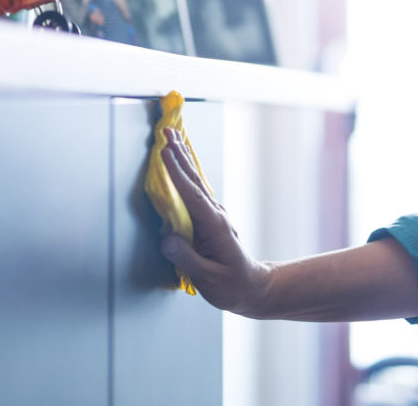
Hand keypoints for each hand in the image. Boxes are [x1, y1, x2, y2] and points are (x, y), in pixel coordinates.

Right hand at [159, 128, 271, 315]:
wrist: (251, 287)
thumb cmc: (231, 285)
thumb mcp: (208, 278)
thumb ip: (187, 258)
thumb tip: (166, 239)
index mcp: (214, 226)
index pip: (191, 194)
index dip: (177, 172)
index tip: (165, 151)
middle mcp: (215, 214)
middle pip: (194, 180)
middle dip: (180, 154)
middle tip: (167, 131)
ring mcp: (213, 214)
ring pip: (195, 181)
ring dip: (183, 158)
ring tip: (172, 138)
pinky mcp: (209, 218)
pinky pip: (194, 190)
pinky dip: (186, 173)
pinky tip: (181, 164)